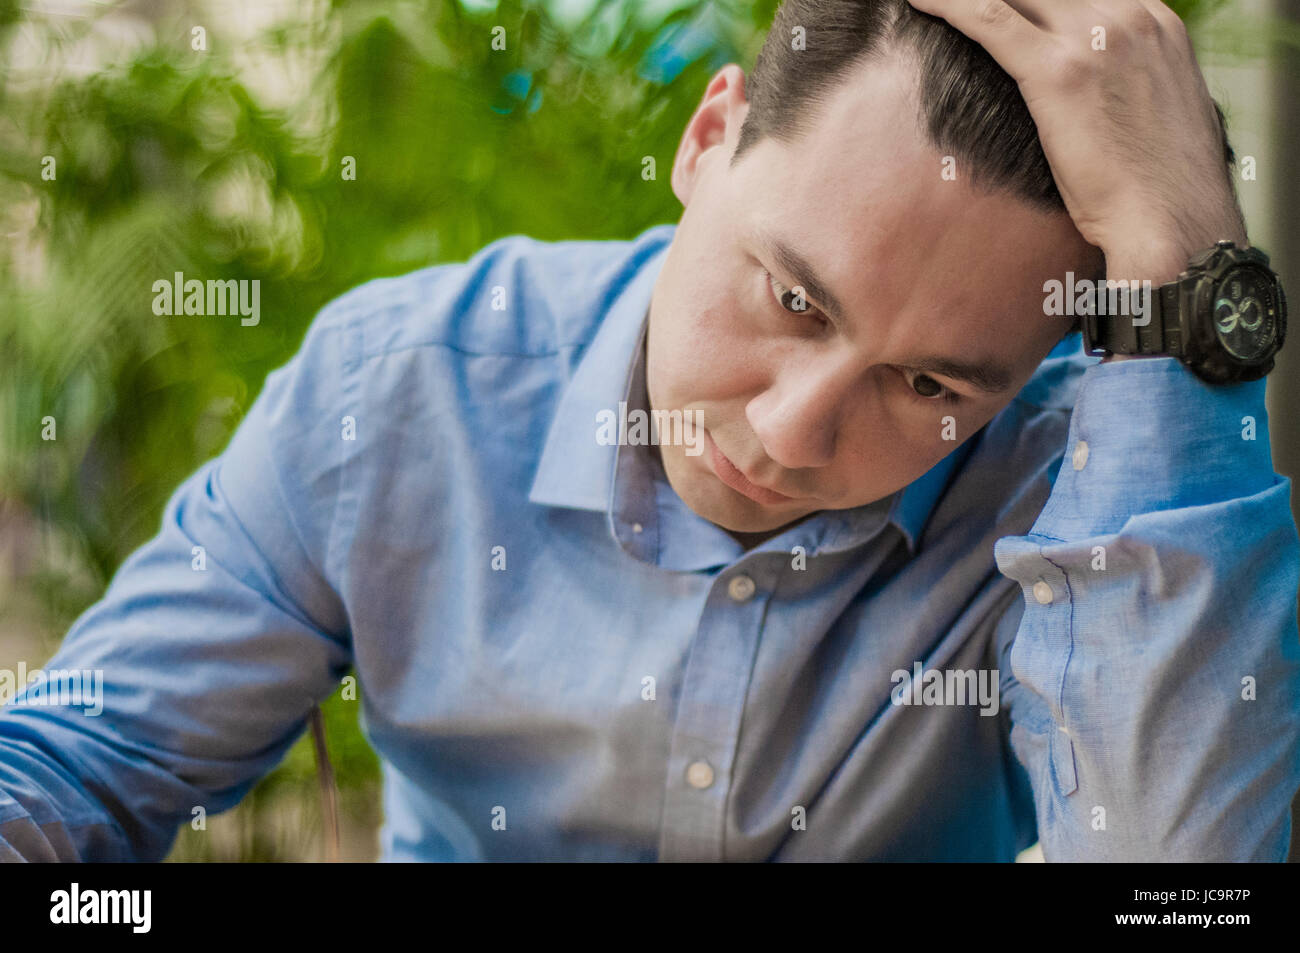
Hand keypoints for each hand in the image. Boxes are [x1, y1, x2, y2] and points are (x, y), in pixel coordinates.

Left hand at [904, 0, 1247, 284]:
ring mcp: (1094, 37)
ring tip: (930, 0)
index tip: (1006, 7)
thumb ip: (1125, 86)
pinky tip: (919, 1)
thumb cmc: (1160, 191)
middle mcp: (1128, 15)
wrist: (1174, 224)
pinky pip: (989, 18)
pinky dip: (948, 4)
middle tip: (959, 6)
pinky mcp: (1057, 71)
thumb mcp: (1157, 115)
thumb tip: (1095, 103)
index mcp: (1154, 23)